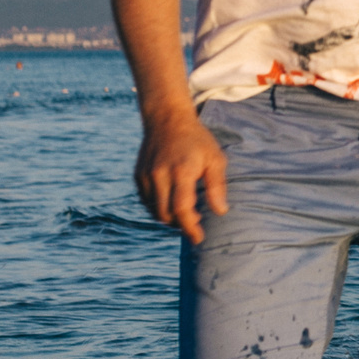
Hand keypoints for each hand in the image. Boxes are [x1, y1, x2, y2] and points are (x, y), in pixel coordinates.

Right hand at [135, 109, 229, 244]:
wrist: (167, 119)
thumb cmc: (197, 140)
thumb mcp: (215, 158)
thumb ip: (217, 186)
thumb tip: (221, 212)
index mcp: (182, 170)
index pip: (182, 208)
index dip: (190, 228)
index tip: (198, 239)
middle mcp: (160, 174)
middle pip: (166, 214)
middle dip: (181, 225)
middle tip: (196, 223)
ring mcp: (146, 175)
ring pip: (154, 211)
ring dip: (169, 218)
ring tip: (186, 212)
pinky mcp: (138, 176)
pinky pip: (147, 201)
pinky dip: (159, 208)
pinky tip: (172, 202)